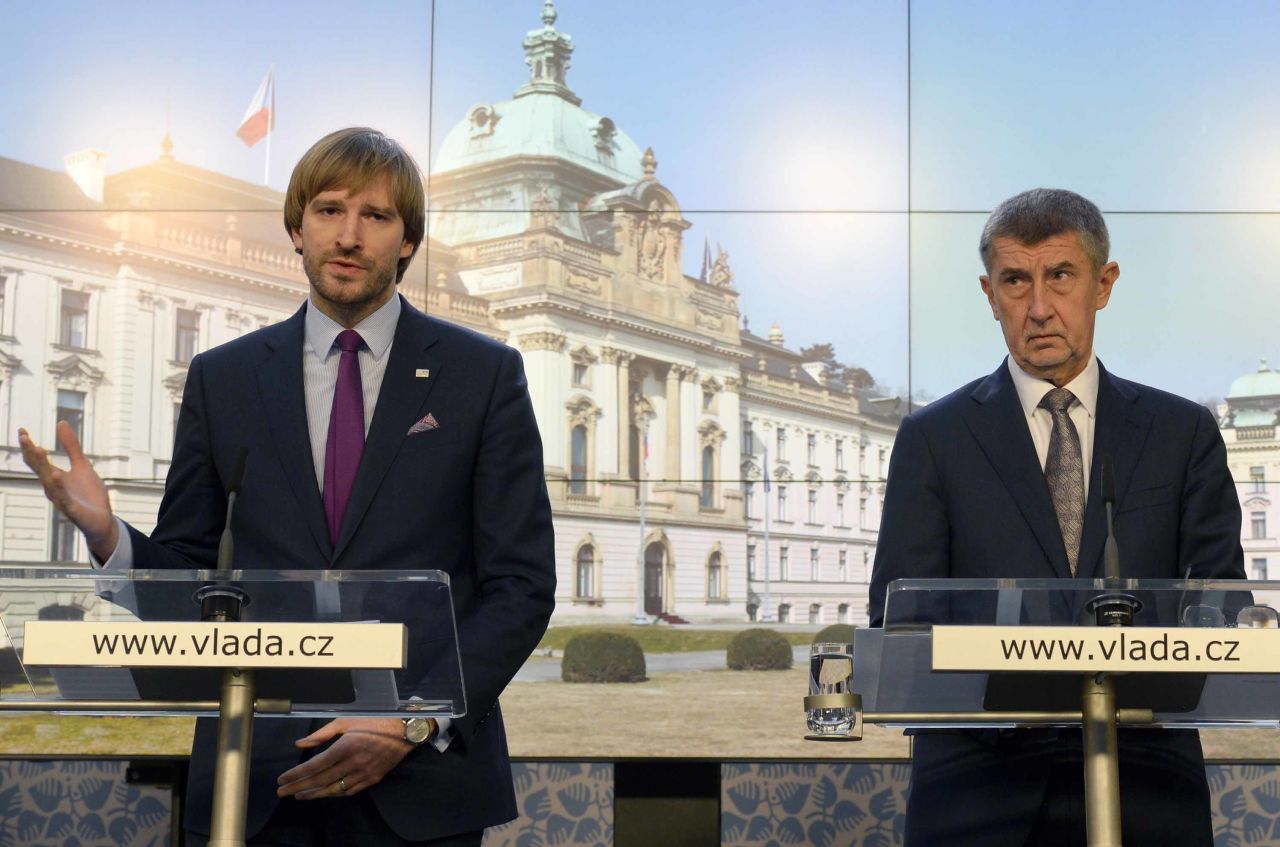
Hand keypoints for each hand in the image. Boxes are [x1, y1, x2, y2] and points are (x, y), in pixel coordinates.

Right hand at [19, 422, 117, 559]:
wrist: (102, 520)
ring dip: (43, 466)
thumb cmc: (89, 494)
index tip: (22, 430)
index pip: (37, 460)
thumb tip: (61, 422)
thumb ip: (71, 446)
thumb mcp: (82, 465)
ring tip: (38, 449)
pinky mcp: (73, 510)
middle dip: (31, 453)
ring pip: (49, 481)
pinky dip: (59, 486)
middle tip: (23, 436)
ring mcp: (62, 499)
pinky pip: (64, 497)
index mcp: (54, 477)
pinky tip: (56, 475)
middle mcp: (53, 488)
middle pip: (39, 468)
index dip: (29, 446)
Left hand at [277, 718, 416, 799]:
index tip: (282, 779)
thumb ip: (321, 734)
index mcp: (345, 746)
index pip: (315, 765)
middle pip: (320, 780)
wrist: (403, 732)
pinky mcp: (371, 780)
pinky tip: (323, 792)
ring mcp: (363, 774)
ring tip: (299, 795)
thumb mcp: (346, 721)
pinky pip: (348, 791)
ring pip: (333, 789)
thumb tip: (300, 744)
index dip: (296, 774)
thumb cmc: (373, 722)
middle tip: (282, 792)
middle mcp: (352, 763)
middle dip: (298, 787)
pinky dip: (334, 793)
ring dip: (314, 794)